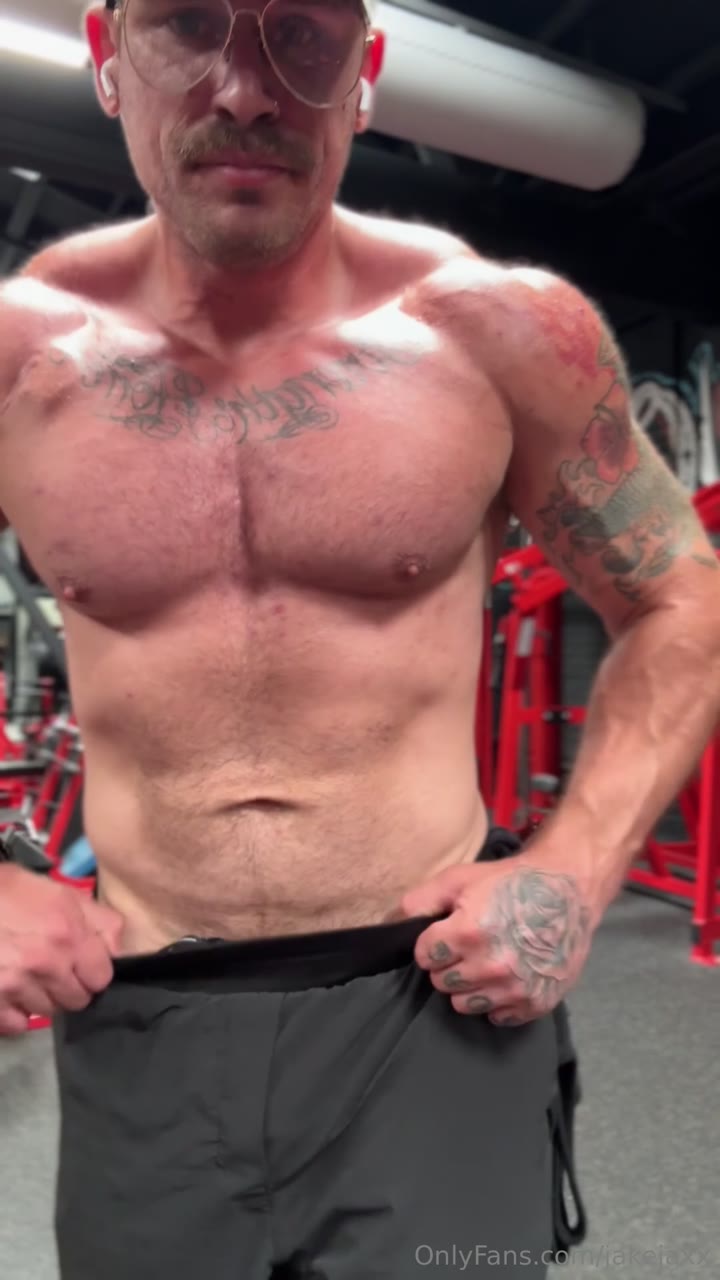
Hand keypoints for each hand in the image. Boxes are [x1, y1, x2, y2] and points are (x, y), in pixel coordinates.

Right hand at [0, 864, 123, 1035]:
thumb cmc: (6, 890)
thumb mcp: (59, 891)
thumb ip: (96, 919)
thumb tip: (116, 948)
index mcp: (68, 932)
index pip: (102, 977)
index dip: (93, 972)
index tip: (81, 965)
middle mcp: (46, 962)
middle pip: (78, 1000)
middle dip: (69, 987)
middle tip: (52, 970)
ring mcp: (17, 985)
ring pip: (48, 1012)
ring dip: (40, 998)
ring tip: (26, 975)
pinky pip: (17, 1025)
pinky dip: (15, 1013)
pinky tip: (9, 992)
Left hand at [400, 847, 594, 1025]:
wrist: (569, 890)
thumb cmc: (511, 882)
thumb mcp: (459, 878)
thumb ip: (420, 901)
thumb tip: (391, 924)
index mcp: (467, 933)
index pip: (425, 958)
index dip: (433, 943)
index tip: (448, 933)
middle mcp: (491, 966)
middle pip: (442, 983)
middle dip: (450, 964)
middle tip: (471, 944)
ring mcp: (515, 989)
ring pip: (465, 1005)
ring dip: (470, 985)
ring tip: (488, 960)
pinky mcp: (535, 1003)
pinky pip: (497, 1017)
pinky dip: (498, 1000)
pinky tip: (508, 975)